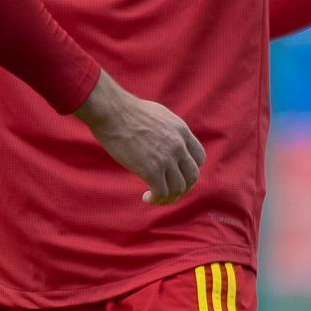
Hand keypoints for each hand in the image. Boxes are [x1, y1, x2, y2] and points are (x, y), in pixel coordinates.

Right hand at [76, 72, 205, 203]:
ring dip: (169, 197)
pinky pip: (161, 193)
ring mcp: (166, 158)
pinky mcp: (151, 169)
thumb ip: (168, 130)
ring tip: (156, 197)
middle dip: (183, 187)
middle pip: (192, 176)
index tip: (177, 174)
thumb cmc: (127, 111)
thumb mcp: (157, 115)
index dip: (190, 169)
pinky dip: (155, 199)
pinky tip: (146, 197)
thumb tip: (166, 140)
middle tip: (169, 191)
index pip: (199, 157)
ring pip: (178, 188)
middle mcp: (178, 145)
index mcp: (181, 130)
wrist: (112, 111)